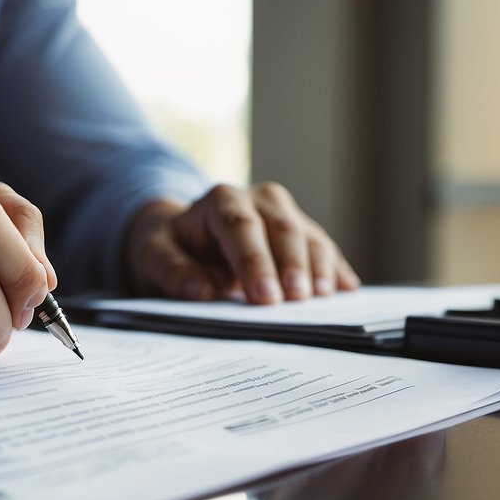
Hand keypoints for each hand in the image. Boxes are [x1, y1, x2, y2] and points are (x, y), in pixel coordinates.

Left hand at [124, 183, 359, 303]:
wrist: (183, 238)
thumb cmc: (169, 248)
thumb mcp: (153, 257)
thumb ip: (173, 271)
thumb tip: (201, 290)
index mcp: (221, 201)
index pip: (241, 228)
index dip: (255, 261)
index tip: (264, 297)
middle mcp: (258, 198)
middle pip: (282, 229)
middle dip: (292, 265)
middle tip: (298, 301)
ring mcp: (284, 213)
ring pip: (309, 236)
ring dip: (319, 267)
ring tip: (322, 298)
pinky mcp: (301, 230)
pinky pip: (322, 248)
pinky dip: (335, 268)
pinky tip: (346, 289)